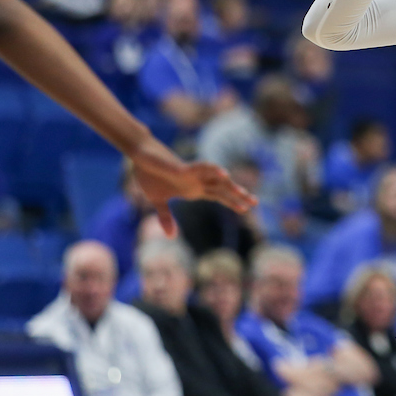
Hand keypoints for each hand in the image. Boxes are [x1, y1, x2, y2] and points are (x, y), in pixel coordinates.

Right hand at [128, 136, 256, 236]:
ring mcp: (191, 174)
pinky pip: (201, 168)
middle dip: (238, 195)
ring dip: (229, 185)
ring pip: (215, 179)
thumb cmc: (150, 176)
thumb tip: (171, 237)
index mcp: (193, 189)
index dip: (232, 202)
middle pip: (222, 189)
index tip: (246, 210)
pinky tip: (224, 174)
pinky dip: (212, 170)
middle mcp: (197, 181)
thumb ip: (166, 218)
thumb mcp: (157, 201)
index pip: (218, 196)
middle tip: (255, 202)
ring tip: (243, 192)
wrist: (139, 158)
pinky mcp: (182, 168)